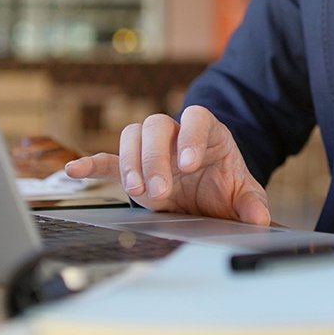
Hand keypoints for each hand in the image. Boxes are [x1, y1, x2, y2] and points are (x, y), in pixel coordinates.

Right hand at [65, 105, 269, 225]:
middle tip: (160, 191)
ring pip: (133, 135)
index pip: (196, 117)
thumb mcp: (242, 192)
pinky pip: (108, 159)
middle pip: (156, 125)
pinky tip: (74, 170)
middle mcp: (175, 133)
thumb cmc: (223, 183)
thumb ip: (251, 202)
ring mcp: (151, 147)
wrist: (207, 188)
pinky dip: (91, 164)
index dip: (191, 136)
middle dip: (154, 157)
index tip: (189, 163)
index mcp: (205, 131)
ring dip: (130, 162)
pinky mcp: (132, 166)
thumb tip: (259, 217)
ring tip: (136, 191)